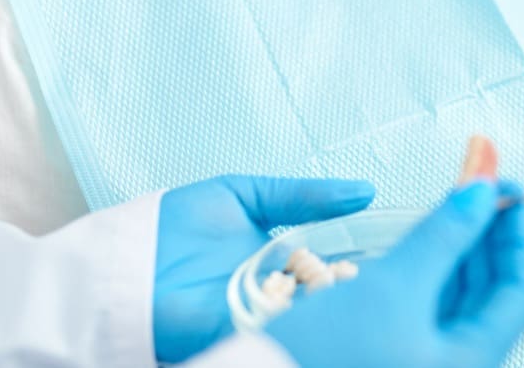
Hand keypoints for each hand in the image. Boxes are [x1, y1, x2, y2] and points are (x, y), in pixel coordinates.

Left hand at [153, 175, 374, 363]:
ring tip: (368, 291)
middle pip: (328, 296)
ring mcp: (262, 317)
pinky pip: (280, 330)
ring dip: (333, 306)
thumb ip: (303, 195)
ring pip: (311, 315)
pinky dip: (301, 321)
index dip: (362, 260)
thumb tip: (365, 191)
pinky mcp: (241, 334)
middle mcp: (277, 294)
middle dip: (356, 288)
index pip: (332, 265)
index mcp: (281, 262)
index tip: (396, 250)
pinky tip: (324, 309)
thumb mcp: (247, 195)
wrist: (127, 259)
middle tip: (391, 274)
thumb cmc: (176, 224)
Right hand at [266, 179, 523, 367]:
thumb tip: (482, 191)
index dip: (517, 234)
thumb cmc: (321, 357)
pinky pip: (426, 311)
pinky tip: (419, 244)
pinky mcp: (391, 360)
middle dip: (484, 235)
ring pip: (456, 302)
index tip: (509, 189)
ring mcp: (422, 365)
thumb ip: (444, 235)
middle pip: (490, 295)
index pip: (520, 291)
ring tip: (449, 206)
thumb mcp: (392, 286)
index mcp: (469, 362)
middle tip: (477, 186)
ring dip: (456, 250)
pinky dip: (428, 273)